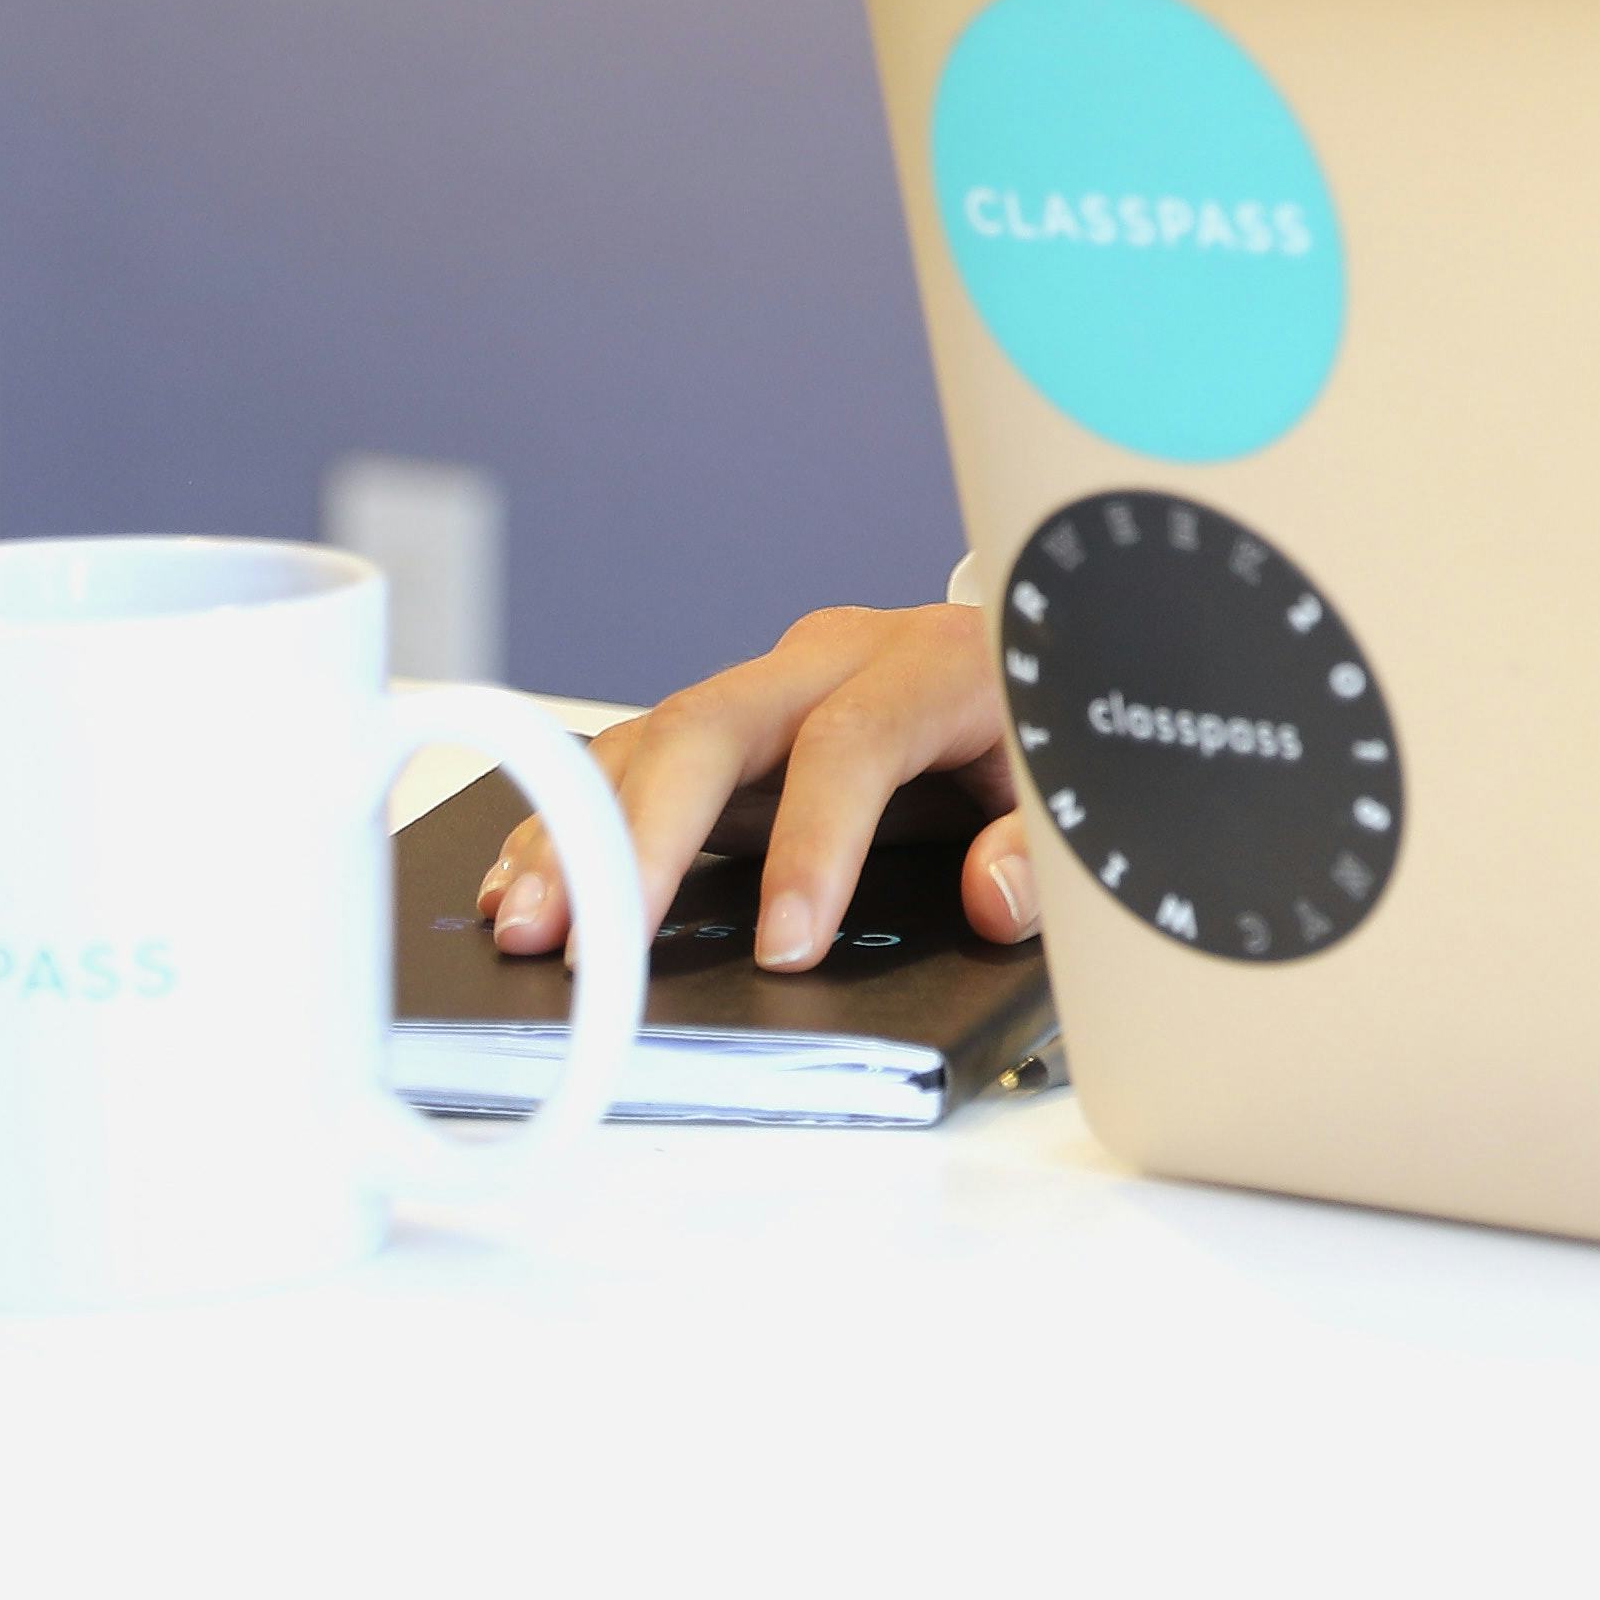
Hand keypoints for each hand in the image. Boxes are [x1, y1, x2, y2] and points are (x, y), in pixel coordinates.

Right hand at [485, 597, 1040, 972]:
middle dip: (644, 836)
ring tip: (533, 923)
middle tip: (596, 938)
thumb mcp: (1072, 782)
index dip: (814, 845)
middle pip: (714, 726)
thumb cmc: (1043, 728)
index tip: (786, 947)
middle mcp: (834, 658)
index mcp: (934, 664)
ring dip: (583, 831)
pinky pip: (638, 758)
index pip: (854, 744)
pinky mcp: (732, 718)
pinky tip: (528, 882)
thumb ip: (1043, 843)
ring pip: (655, 738)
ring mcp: (771, 683)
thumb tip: (990, 900)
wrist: (1033, 651)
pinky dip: (576, 820)